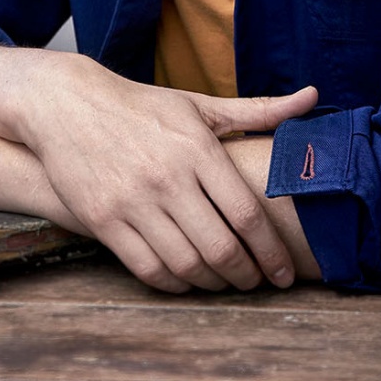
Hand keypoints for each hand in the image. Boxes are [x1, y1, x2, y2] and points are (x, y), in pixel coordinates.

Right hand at [16, 56, 316, 293]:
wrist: (67, 104)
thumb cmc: (141, 107)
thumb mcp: (199, 104)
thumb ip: (259, 109)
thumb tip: (314, 96)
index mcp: (197, 147)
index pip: (247, 213)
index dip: (271, 251)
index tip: (283, 271)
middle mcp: (167, 176)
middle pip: (221, 247)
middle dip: (247, 275)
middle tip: (257, 283)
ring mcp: (132, 201)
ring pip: (186, 264)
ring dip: (213, 283)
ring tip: (225, 282)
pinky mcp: (103, 220)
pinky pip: (148, 268)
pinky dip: (174, 284)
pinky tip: (187, 280)